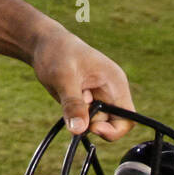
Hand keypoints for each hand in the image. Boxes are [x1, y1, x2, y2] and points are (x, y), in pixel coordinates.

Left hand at [31, 25, 133, 141]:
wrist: (45, 43)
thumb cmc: (57, 53)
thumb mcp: (63, 77)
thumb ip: (73, 104)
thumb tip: (79, 130)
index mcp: (115, 82)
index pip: (128, 118)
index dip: (114, 130)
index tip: (92, 128)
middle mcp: (111, 91)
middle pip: (113, 124)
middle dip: (92, 123)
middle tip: (73, 111)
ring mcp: (99, 97)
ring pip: (96, 123)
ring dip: (80, 118)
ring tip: (68, 95)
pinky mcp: (86, 101)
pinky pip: (85, 118)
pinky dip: (74, 116)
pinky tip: (65, 99)